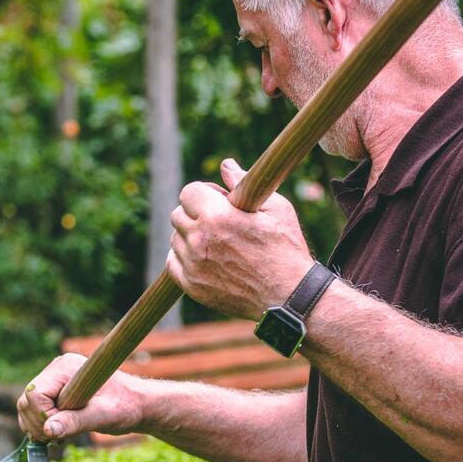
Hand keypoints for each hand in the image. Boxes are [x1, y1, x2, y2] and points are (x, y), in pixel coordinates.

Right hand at [16, 353, 146, 442]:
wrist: (137, 405)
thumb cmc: (125, 406)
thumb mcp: (102, 416)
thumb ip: (74, 422)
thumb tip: (49, 430)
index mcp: (66, 367)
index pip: (35, 392)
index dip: (43, 415)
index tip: (60, 430)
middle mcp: (56, 370)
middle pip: (27, 400)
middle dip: (39, 424)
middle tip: (60, 438)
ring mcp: (54, 381)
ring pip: (27, 407)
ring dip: (39, 427)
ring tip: (62, 435)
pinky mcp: (55, 392)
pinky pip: (34, 411)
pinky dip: (41, 426)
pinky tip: (59, 432)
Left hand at [166, 158, 313, 319]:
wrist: (289, 296)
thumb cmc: (286, 249)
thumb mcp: (275, 209)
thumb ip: (245, 184)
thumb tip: (226, 165)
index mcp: (217, 216)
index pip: (189, 192)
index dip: (204, 194)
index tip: (219, 201)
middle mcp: (199, 240)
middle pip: (178, 214)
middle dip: (196, 213)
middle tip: (220, 223)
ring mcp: (193, 265)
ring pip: (176, 239)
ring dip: (191, 236)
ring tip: (218, 244)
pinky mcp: (192, 286)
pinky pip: (173, 263)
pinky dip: (185, 259)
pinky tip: (207, 259)